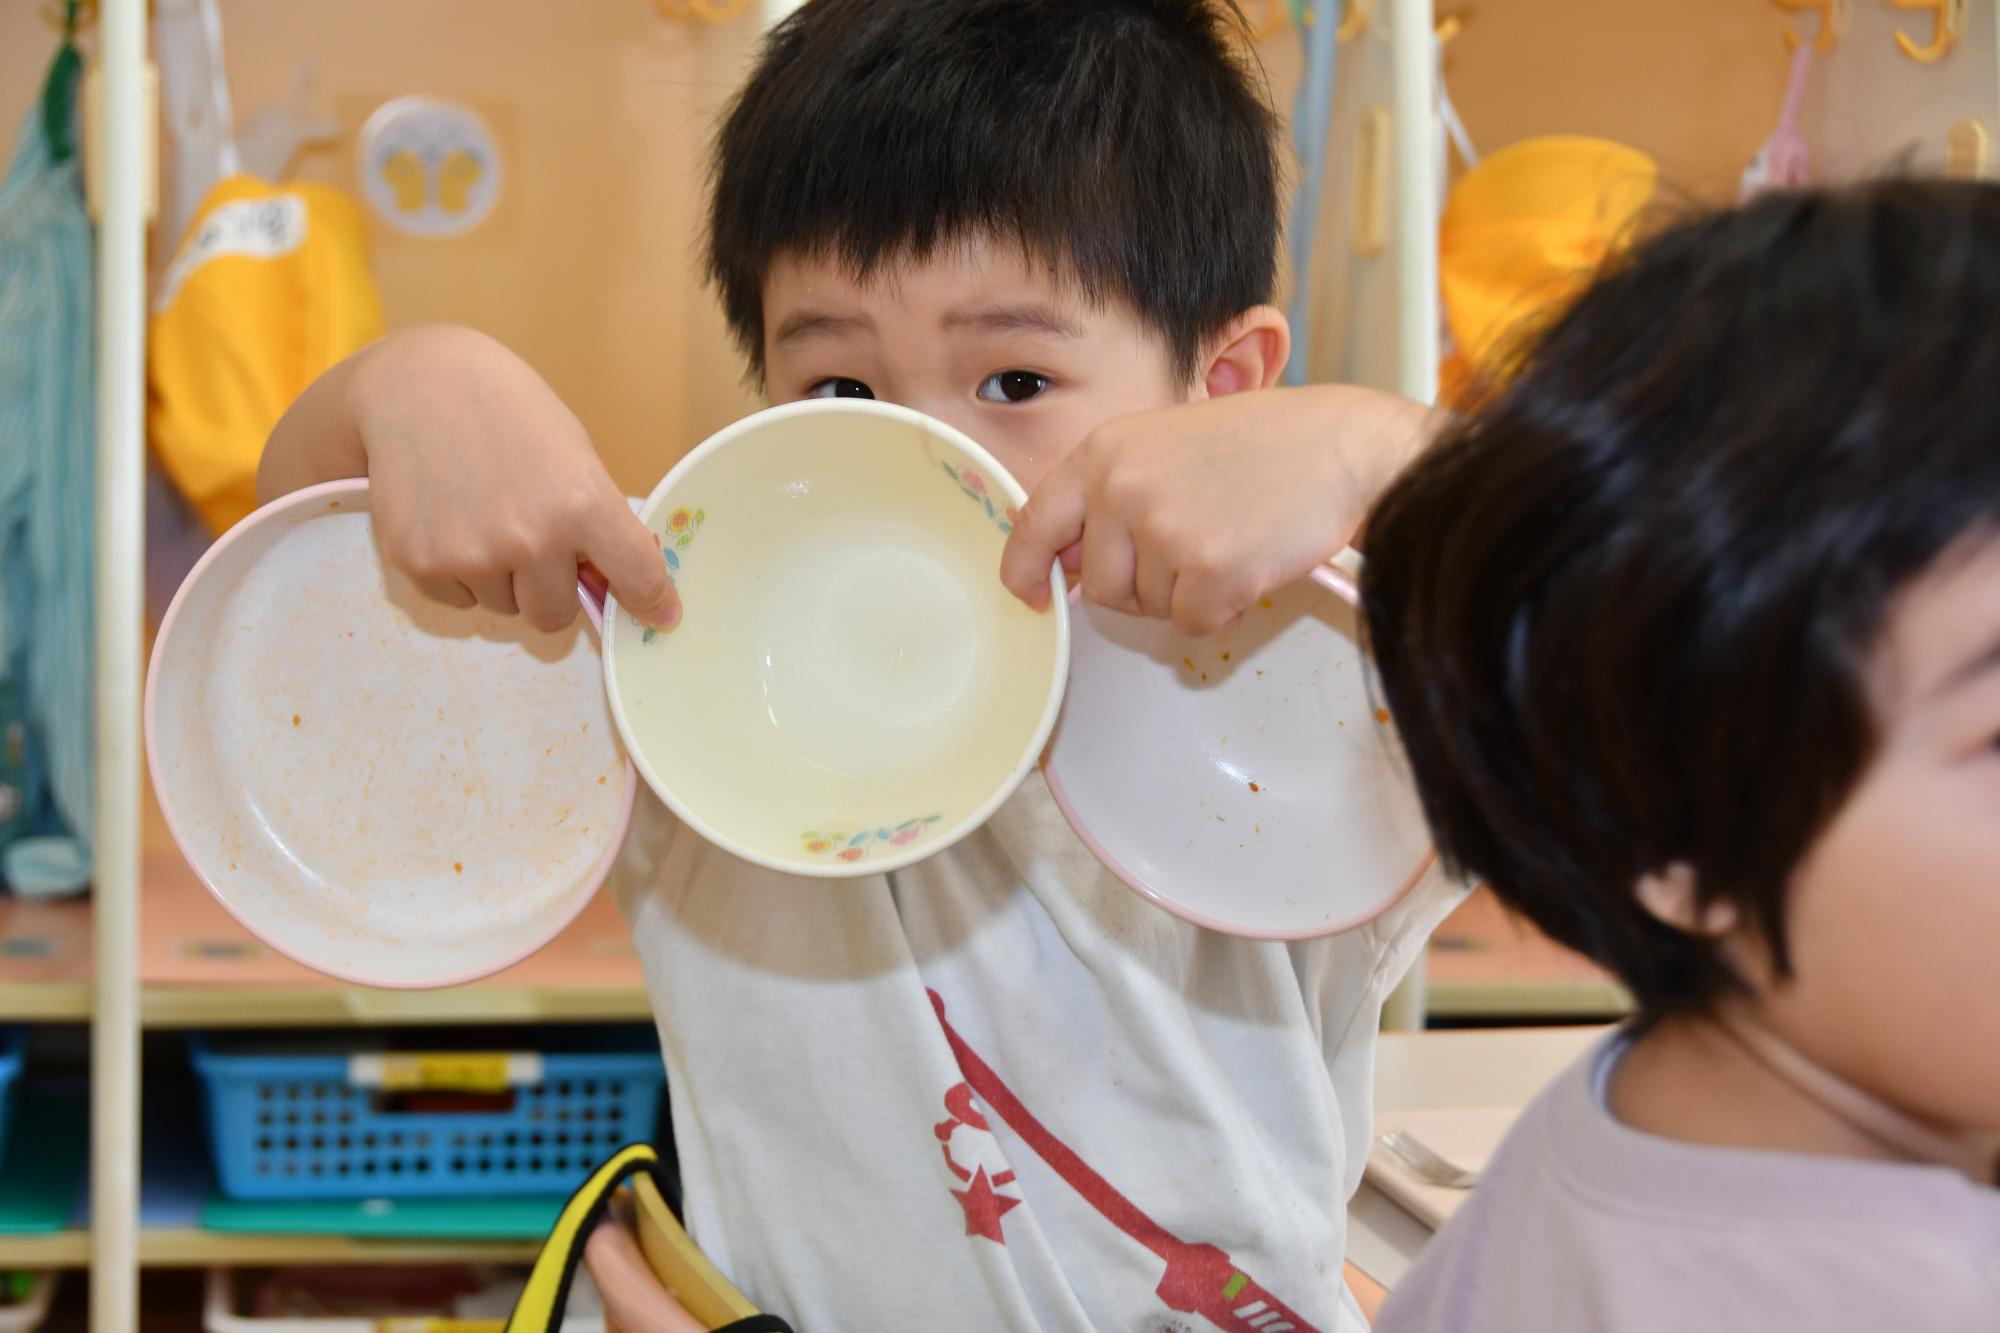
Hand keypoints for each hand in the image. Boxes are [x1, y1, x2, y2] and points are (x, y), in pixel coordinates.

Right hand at [265, 326, 678, 631]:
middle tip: (535, 546)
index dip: (651, 602)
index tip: (659, 613)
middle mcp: (529, 539)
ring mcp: (471, 557)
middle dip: (551, 591)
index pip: (638, 581)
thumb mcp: (574, 453)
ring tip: (483, 516)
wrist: (416, 383)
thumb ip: (599, 520)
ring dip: (501, 579)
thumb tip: (624, 580)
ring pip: (504, 606)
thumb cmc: (506, 410)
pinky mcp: (420, 564)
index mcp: (582, 504)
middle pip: (555, 616)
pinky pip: (457, 599)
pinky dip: (458, 573)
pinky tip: (450, 520)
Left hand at [1000, 385, 1434, 633]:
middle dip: (1139, 586)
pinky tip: (1248, 565)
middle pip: (1099, 585)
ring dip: (1184, 593)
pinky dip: (1221, 609)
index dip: (1026, 568)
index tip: (1032, 593)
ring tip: (1228, 542)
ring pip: (1147, 606)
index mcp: (1105, 451)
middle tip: (1192, 549)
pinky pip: (1192, 623)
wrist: (1342, 447)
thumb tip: (1067, 559)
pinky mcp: (1209, 572)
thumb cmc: (1264, 444)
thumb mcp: (1166, 442)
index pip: (1034, 523)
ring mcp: (1165, 530)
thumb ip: (1111, 490)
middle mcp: (1123, 488)